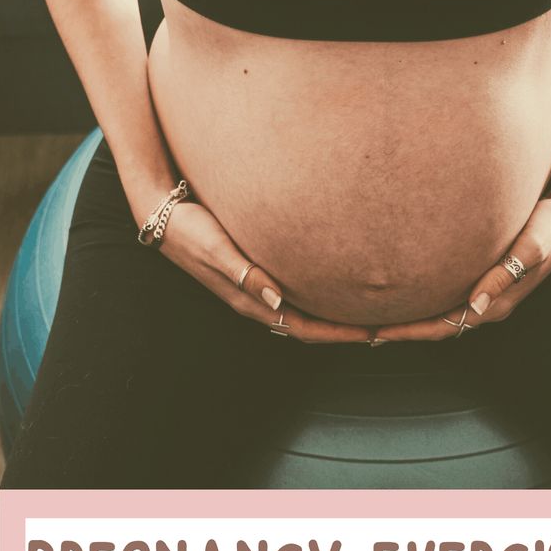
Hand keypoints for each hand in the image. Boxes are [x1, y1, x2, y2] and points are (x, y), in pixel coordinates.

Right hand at [160, 202, 371, 342]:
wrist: (163, 215)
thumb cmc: (189, 228)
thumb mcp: (214, 248)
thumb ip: (243, 272)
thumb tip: (276, 299)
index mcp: (254, 302)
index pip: (307, 328)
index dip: (341, 334)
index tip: (374, 335)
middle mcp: (262, 300)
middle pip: (315, 327)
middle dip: (350, 332)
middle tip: (388, 330)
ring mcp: (262, 289)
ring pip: (310, 312)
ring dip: (341, 317)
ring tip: (376, 314)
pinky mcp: (262, 272)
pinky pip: (302, 293)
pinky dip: (326, 296)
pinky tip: (344, 285)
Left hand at [373, 188, 550, 340]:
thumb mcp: (532, 246)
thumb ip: (505, 274)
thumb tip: (475, 306)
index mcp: (494, 305)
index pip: (442, 328)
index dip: (408, 333)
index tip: (375, 333)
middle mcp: (485, 306)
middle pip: (432, 328)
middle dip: (397, 331)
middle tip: (358, 328)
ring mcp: (483, 295)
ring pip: (436, 315)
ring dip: (405, 318)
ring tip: (369, 316)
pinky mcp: (480, 279)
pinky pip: (443, 297)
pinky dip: (419, 300)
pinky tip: (399, 291)